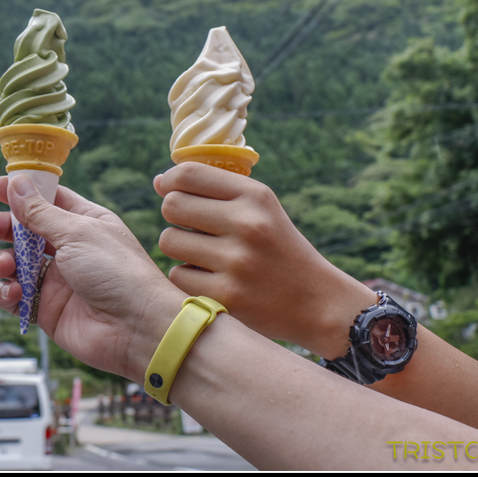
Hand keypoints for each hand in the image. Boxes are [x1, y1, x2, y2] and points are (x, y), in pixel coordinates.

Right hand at [0, 175, 184, 383]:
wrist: (136, 329)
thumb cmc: (117, 273)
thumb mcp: (76, 232)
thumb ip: (40, 212)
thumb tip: (17, 183)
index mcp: (84, 223)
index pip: (48, 200)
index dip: (21, 193)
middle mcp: (71, 249)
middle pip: (26, 232)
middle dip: (3, 229)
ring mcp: (59, 280)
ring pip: (17, 265)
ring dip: (3, 262)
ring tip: (5, 266)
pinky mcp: (48, 310)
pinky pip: (17, 298)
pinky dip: (8, 293)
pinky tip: (12, 292)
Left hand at [155, 162, 376, 357]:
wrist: (318, 302)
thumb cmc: (277, 248)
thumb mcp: (261, 208)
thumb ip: (215, 189)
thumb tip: (159, 181)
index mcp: (255, 196)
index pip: (188, 174)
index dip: (169, 181)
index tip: (169, 190)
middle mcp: (247, 225)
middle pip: (172, 205)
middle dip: (174, 216)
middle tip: (192, 228)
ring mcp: (237, 262)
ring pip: (169, 241)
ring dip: (179, 248)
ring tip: (204, 254)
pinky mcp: (226, 296)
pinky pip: (177, 274)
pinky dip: (187, 277)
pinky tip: (210, 278)